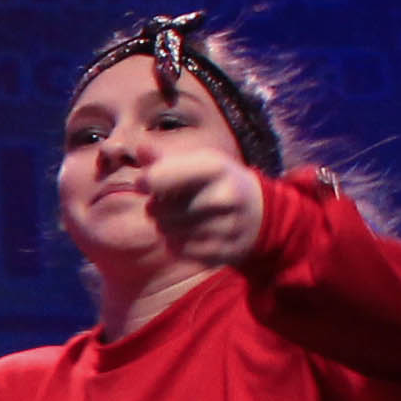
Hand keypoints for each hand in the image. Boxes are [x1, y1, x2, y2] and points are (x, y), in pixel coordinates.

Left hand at [145, 150, 271, 269]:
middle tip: (171, 201)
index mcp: (216, 168)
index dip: (145, 181)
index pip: (159, 178)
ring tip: (183, 216)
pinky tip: (192, 233)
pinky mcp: (220, 252)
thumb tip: (140, 148)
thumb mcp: (199, 163)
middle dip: (156, 206)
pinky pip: (176, 249)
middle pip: (157, 209)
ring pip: (164, 231)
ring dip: (165, 225)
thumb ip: (165, 158)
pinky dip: (176, 242)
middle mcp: (222, 198)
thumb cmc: (219, 182)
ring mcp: (223, 228)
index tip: (143, 183)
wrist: (261, 214)